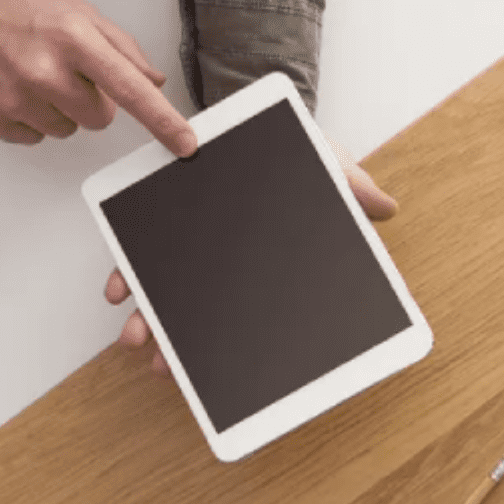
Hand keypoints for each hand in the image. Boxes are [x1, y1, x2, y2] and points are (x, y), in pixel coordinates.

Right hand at [0, 0, 197, 156]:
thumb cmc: (13, 6)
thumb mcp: (75, 12)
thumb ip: (121, 48)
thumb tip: (153, 81)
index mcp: (72, 38)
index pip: (132, 91)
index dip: (163, 121)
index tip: (185, 144)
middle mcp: (45, 70)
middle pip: (100, 120)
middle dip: (89, 99)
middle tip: (62, 70)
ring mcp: (16, 97)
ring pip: (67, 130)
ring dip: (58, 108)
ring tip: (32, 74)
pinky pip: (35, 137)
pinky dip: (28, 116)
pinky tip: (13, 86)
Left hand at [107, 138, 399, 372]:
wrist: (265, 129)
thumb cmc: (303, 164)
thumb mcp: (335, 174)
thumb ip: (355, 192)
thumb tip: (386, 208)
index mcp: (265, 270)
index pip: (248, 318)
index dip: (230, 349)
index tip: (217, 374)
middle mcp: (230, 273)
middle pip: (201, 319)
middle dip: (177, 347)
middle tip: (165, 367)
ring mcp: (196, 256)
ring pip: (168, 299)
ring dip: (147, 323)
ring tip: (135, 340)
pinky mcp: (166, 229)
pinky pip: (141, 261)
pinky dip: (126, 276)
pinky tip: (117, 290)